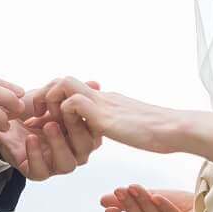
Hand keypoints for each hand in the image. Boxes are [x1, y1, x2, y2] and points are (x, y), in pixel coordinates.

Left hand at [0, 89, 101, 180]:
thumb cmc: (32, 110)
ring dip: (59, 144)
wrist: (4, 119)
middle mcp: (73, 152)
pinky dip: (36, 154)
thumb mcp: (52, 96)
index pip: (95, 132)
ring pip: (67, 164)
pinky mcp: (37, 172)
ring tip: (48, 126)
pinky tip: (30, 138)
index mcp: (81, 135)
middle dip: (77, 131)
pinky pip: (41, 171)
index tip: (78, 103)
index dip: (90, 120)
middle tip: (65, 115)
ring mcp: (56, 164)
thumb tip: (95, 84)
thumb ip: (74, 92)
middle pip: (86, 149)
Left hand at [46, 77, 183, 154]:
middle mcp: (101, 97)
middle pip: (62, 79)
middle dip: (44, 94)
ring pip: (64, 83)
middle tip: (37, 116)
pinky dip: (62, 113)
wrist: (176, 129)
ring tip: (45, 121)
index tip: (44, 117)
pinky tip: (62, 129)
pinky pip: (73, 103)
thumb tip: (112, 128)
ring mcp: (102, 104)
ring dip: (49, 101)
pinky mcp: (104, 116)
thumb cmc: (158, 132)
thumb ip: (115, 123)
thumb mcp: (129, 126)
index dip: (53, 98)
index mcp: (105, 101)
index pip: (71, 87)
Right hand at [100, 185, 192, 211]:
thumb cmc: (174, 204)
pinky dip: (166, 209)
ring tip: (134, 187)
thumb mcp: (146, 201)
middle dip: (130, 207)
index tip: (108, 209)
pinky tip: (157, 197)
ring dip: (144, 203)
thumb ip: (126, 202)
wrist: (203, 202)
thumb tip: (103, 200)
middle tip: (121, 190)